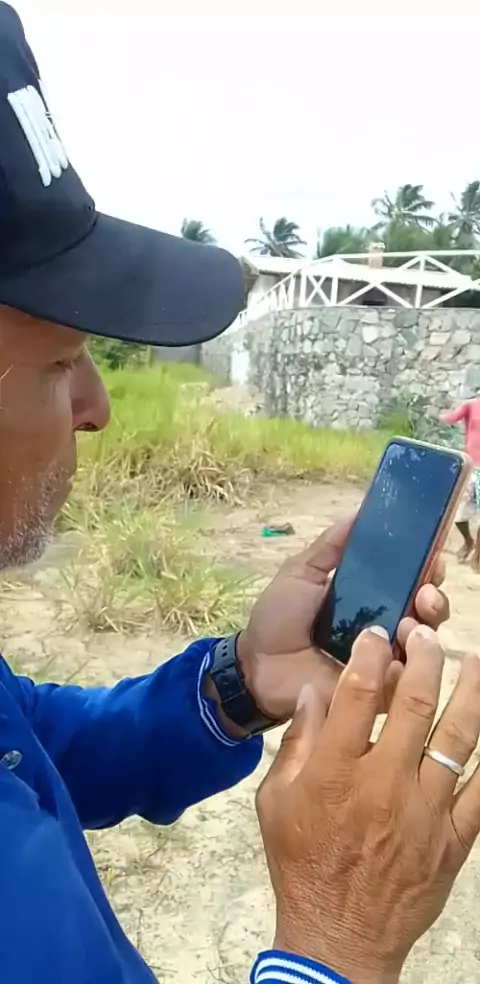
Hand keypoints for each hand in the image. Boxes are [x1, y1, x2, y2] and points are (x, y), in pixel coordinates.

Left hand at [237, 516, 448, 720]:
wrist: (256, 665)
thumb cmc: (278, 617)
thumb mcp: (301, 572)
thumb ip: (331, 545)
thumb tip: (360, 511)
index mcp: (368, 595)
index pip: (409, 578)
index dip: (425, 567)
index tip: (431, 556)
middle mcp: (382, 623)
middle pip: (425, 608)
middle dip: (433, 595)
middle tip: (425, 590)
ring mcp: (382, 657)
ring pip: (423, 641)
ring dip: (425, 624)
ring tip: (410, 618)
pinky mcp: (377, 688)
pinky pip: (406, 676)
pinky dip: (411, 660)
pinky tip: (400, 646)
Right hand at [256, 626, 479, 983]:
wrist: (338, 936)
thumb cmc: (301, 863)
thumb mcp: (275, 800)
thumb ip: (297, 743)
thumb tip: (314, 692)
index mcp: (334, 773)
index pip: (355, 694)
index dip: (369, 654)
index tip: (377, 634)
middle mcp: (383, 785)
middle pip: (413, 704)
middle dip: (423, 658)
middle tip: (426, 634)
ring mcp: (424, 812)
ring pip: (457, 739)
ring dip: (469, 692)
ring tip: (474, 659)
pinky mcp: (453, 839)